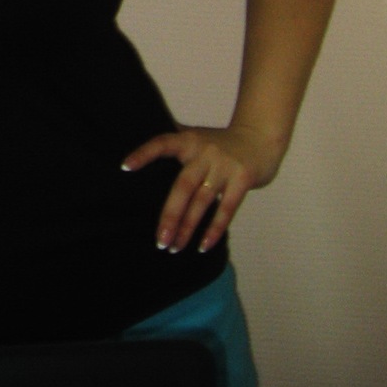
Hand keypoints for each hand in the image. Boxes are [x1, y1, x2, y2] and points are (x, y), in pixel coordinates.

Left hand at [120, 124, 284, 255]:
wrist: (261, 138)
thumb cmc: (221, 144)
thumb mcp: (197, 138)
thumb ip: (175, 145)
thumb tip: (138, 156)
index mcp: (189, 140)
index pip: (162, 144)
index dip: (144, 154)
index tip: (125, 168)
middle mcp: (205, 152)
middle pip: (183, 186)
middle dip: (170, 216)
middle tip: (159, 241)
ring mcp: (225, 165)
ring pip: (202, 201)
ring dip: (188, 227)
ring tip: (175, 247)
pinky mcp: (243, 178)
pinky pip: (227, 209)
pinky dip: (214, 229)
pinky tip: (203, 246)